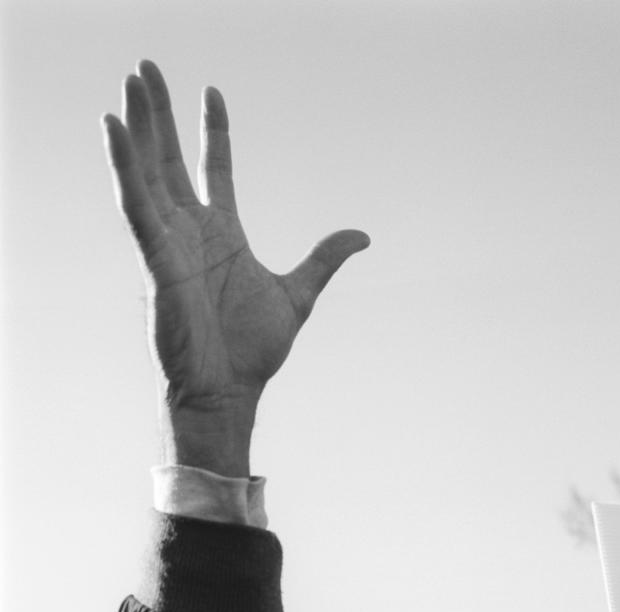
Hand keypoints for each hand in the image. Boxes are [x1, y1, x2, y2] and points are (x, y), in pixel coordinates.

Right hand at [102, 60, 368, 474]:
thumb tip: (363, 236)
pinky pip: (134, 206)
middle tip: (147, 67)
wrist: (231, 390)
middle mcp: (192, 233)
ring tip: (128, 82)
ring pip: (147, 172)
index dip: (212, 131)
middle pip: (170, 159)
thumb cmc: (254, 351)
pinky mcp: (155, 260)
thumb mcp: (299, 294)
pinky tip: (111, 130)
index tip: (213, 92)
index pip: (214, 169)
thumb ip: (325, 259)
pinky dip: (122, 168)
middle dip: (159, 113)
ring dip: (136, 126)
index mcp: (223, 236)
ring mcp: (170, 244)